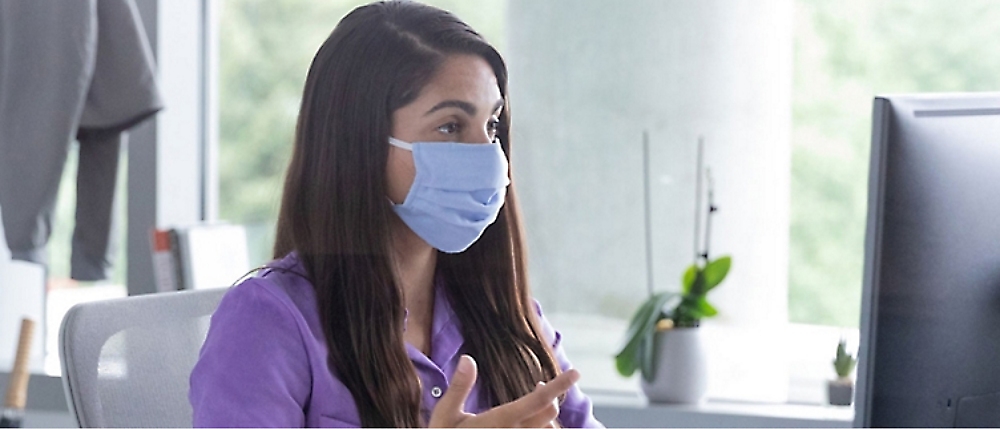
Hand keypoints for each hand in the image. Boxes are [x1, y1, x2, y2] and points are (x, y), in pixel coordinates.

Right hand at [429, 355, 579, 427]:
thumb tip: (468, 359)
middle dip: (549, 396)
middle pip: (549, 413)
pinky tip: (528, 422)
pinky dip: (538, 427)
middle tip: (539, 385)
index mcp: (499, 421)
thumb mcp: (445, 415)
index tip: (575, 373)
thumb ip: (458, 388)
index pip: (537, 401)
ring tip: (534, 405)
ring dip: (544, 417)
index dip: (558, 386)